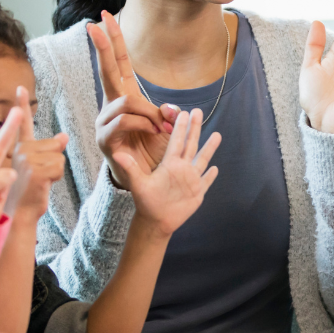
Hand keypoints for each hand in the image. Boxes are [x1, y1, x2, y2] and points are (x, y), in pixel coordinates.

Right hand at [9, 86, 67, 221]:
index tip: (20, 87)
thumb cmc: (29, 193)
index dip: (22, 105)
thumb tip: (64, 135)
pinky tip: (42, 186)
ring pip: (59, 156)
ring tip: (39, 183)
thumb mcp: (40, 169)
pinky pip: (59, 167)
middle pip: (55, 145)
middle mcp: (20, 150)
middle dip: (54, 163)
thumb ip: (49, 150)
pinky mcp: (34, 170)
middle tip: (39, 178)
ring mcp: (26, 160)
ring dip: (55, 172)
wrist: (20, 215)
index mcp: (19, 148)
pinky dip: (56, 179)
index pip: (23, 124)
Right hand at [89, 11, 177, 187]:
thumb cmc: (155, 151)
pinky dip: (145, 125)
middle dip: (103, 46)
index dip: (113, 41)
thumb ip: (168, 114)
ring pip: (127, 102)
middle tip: (94, 23)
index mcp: (125, 97)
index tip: (103, 17)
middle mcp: (111, 106)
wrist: (149, 181)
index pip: (119, 63)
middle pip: (107, 70)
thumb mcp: (168, 128)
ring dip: (150, 114)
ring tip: (161, 128)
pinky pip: (125, 121)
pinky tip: (154, 133)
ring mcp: (105, 121)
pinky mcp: (105, 139)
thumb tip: (171, 110)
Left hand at [112, 108, 220, 237]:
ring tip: (217, 134)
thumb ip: (131, 167)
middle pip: (191, 144)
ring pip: (202, 160)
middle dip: (194, 128)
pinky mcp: (197, 192)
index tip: (182, 112)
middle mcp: (181, 168)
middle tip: (197, 111)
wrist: (155, 221)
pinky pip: (206, 181)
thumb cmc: (146, 202)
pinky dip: (211, 175)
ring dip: (209, 147)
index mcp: (169, 164)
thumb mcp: (138, 183)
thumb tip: (116, 154)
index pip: (176, 141)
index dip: (179, 127)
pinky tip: (216, 168)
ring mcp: (190, 179)